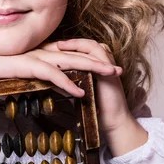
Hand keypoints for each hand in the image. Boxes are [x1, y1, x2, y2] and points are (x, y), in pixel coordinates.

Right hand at [0, 42, 122, 98]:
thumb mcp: (18, 73)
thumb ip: (34, 77)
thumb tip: (46, 86)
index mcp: (41, 53)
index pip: (70, 54)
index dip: (89, 59)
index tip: (106, 67)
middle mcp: (42, 52)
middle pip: (77, 55)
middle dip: (99, 62)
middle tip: (119, 70)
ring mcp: (36, 57)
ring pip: (71, 62)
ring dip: (92, 69)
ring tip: (111, 76)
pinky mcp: (28, 66)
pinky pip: (53, 75)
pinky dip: (68, 83)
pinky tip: (81, 91)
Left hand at [45, 39, 147, 155]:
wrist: (113, 121)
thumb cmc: (96, 110)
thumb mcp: (79, 93)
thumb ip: (68, 84)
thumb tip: (50, 80)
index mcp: (97, 68)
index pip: (82, 51)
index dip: (68, 47)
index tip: (52, 47)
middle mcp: (103, 64)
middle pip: (86, 44)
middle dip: (69, 42)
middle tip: (53, 41)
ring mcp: (107, 67)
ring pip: (91, 46)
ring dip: (75, 43)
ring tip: (60, 45)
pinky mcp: (109, 72)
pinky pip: (97, 54)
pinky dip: (83, 50)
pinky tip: (70, 52)